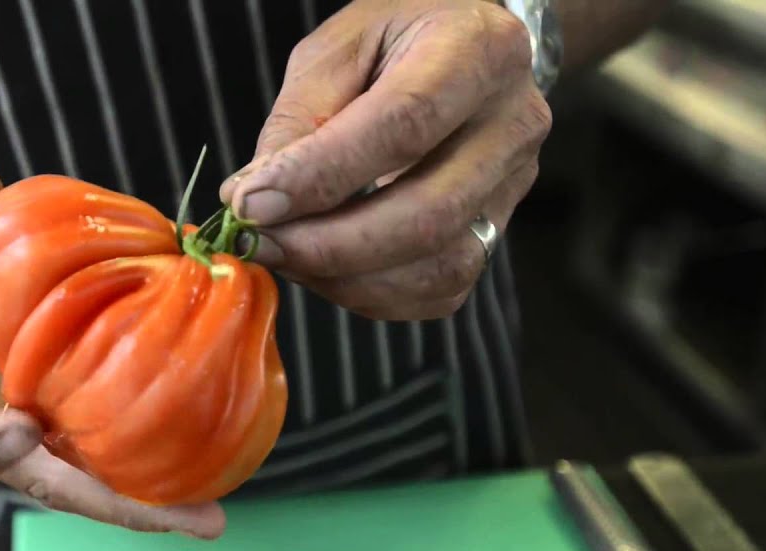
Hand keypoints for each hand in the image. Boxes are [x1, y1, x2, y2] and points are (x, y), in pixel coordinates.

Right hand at [0, 156, 225, 537]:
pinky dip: (148, 463)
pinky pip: (100, 452)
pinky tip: (207, 467)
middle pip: (30, 487)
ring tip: (208, 513)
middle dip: (105, 504)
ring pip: (76, 482)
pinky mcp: (56, 424)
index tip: (17, 429)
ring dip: (142, 501)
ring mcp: (18, 438)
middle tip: (185, 519)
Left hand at [221, 0, 550, 320]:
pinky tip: (325, 270)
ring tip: (285, 255)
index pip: (402, 125)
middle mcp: (512, 122)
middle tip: (260, 243)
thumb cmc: (394, 41)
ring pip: (438, 265)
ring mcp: (514, 185)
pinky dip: (372, 295)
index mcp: (476, 51)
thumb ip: (297, 122)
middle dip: (329, 244)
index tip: (253, 204)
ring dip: (346, 278)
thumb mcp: (335, 51)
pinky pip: (439, 290)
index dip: (320, 175)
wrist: (463, 48)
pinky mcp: (497, 229)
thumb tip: (251, 200)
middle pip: (428, 212)